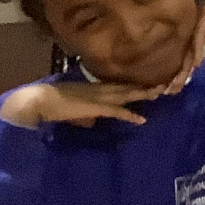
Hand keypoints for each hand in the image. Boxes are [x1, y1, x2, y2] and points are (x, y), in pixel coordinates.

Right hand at [0, 80, 160, 128]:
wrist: (40, 100)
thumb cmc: (52, 104)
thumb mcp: (73, 109)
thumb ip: (85, 114)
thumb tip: (91, 122)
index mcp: (94, 87)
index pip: (119, 85)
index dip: (134, 85)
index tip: (149, 83)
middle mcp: (100, 88)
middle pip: (128, 86)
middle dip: (145, 85)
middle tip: (165, 83)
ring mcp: (99, 96)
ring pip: (127, 94)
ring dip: (144, 94)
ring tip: (161, 93)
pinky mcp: (96, 106)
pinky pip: (117, 111)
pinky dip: (129, 116)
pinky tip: (142, 120)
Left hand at [171, 0, 204, 92]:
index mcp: (195, 29)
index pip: (186, 54)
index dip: (181, 70)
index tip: (175, 86)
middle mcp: (193, 27)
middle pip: (183, 55)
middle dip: (178, 75)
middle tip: (170, 92)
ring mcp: (198, 22)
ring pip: (188, 49)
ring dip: (183, 68)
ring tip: (175, 84)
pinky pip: (200, 36)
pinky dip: (196, 50)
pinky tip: (193, 64)